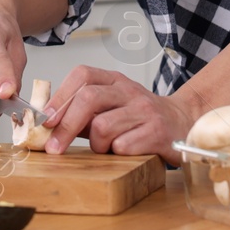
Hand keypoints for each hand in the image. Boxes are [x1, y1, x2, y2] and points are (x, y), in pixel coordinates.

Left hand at [40, 66, 203, 164]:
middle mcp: (129, 90)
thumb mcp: (111, 106)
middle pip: (88, 99)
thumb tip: (47, 123)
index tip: (47, 119)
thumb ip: (82, 112)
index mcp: (115, 80)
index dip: (61, 96)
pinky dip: (116, 154)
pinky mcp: (157, 132)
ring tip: (106, 147)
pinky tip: (125, 152)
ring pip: (102, 127)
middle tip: (54, 148)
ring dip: (96, 145)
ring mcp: (145, 110)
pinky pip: (122, 146)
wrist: (182, 123)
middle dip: (66, 127)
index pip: (82, 75)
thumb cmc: (138, 118)